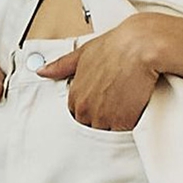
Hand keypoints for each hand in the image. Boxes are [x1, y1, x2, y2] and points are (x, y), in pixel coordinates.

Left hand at [34, 18, 161, 130]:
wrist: (139, 47)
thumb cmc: (115, 46)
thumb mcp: (83, 53)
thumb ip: (61, 66)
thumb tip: (43, 70)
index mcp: (75, 95)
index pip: (76, 114)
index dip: (90, 110)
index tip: (100, 103)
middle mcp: (85, 109)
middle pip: (89, 126)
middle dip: (100, 120)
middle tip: (115, 106)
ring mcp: (103, 118)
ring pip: (105, 132)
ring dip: (113, 126)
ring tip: (125, 109)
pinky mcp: (122, 123)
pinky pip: (120, 136)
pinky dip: (126, 130)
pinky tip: (132, 117)